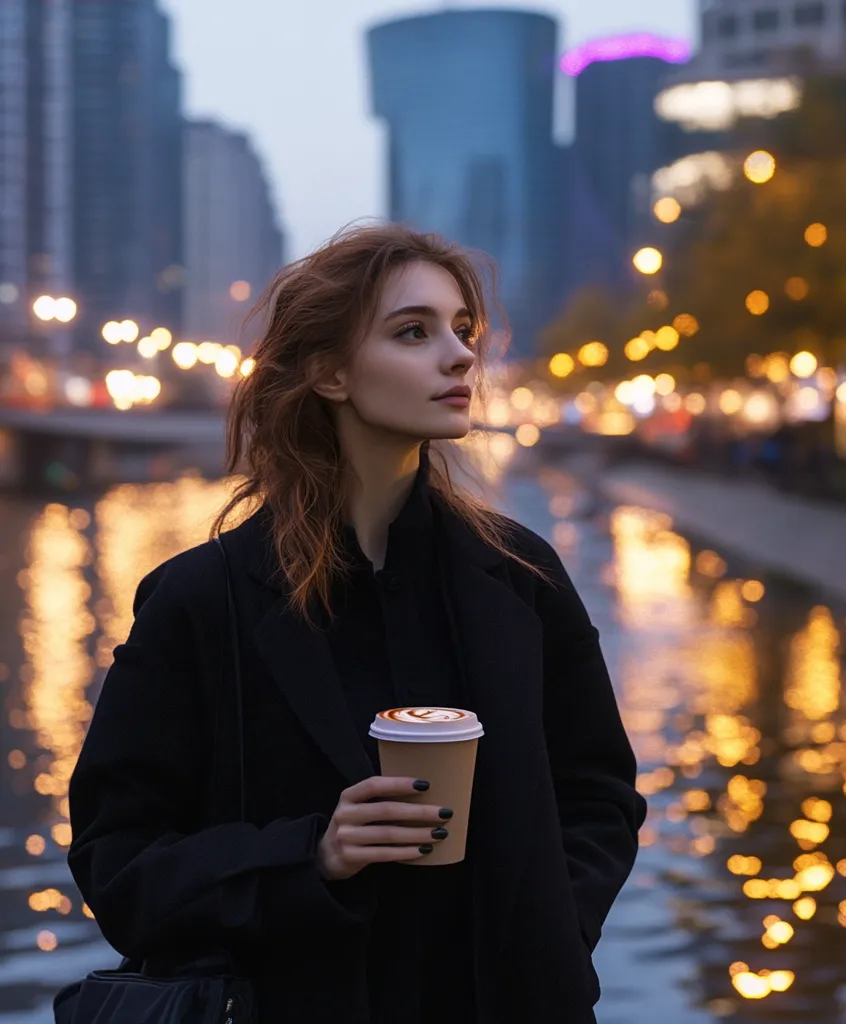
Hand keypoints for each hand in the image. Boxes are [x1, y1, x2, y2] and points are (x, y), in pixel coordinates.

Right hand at [316, 776, 451, 880]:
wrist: (326, 856)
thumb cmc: (354, 825)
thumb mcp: (358, 807)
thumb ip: (380, 800)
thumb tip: (422, 792)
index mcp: (349, 796)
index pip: (374, 785)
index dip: (399, 784)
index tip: (425, 785)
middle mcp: (345, 814)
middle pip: (386, 810)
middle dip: (419, 812)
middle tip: (444, 812)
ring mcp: (346, 836)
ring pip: (388, 834)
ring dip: (417, 833)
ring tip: (439, 833)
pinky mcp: (351, 857)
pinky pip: (384, 853)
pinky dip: (406, 852)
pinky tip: (423, 850)